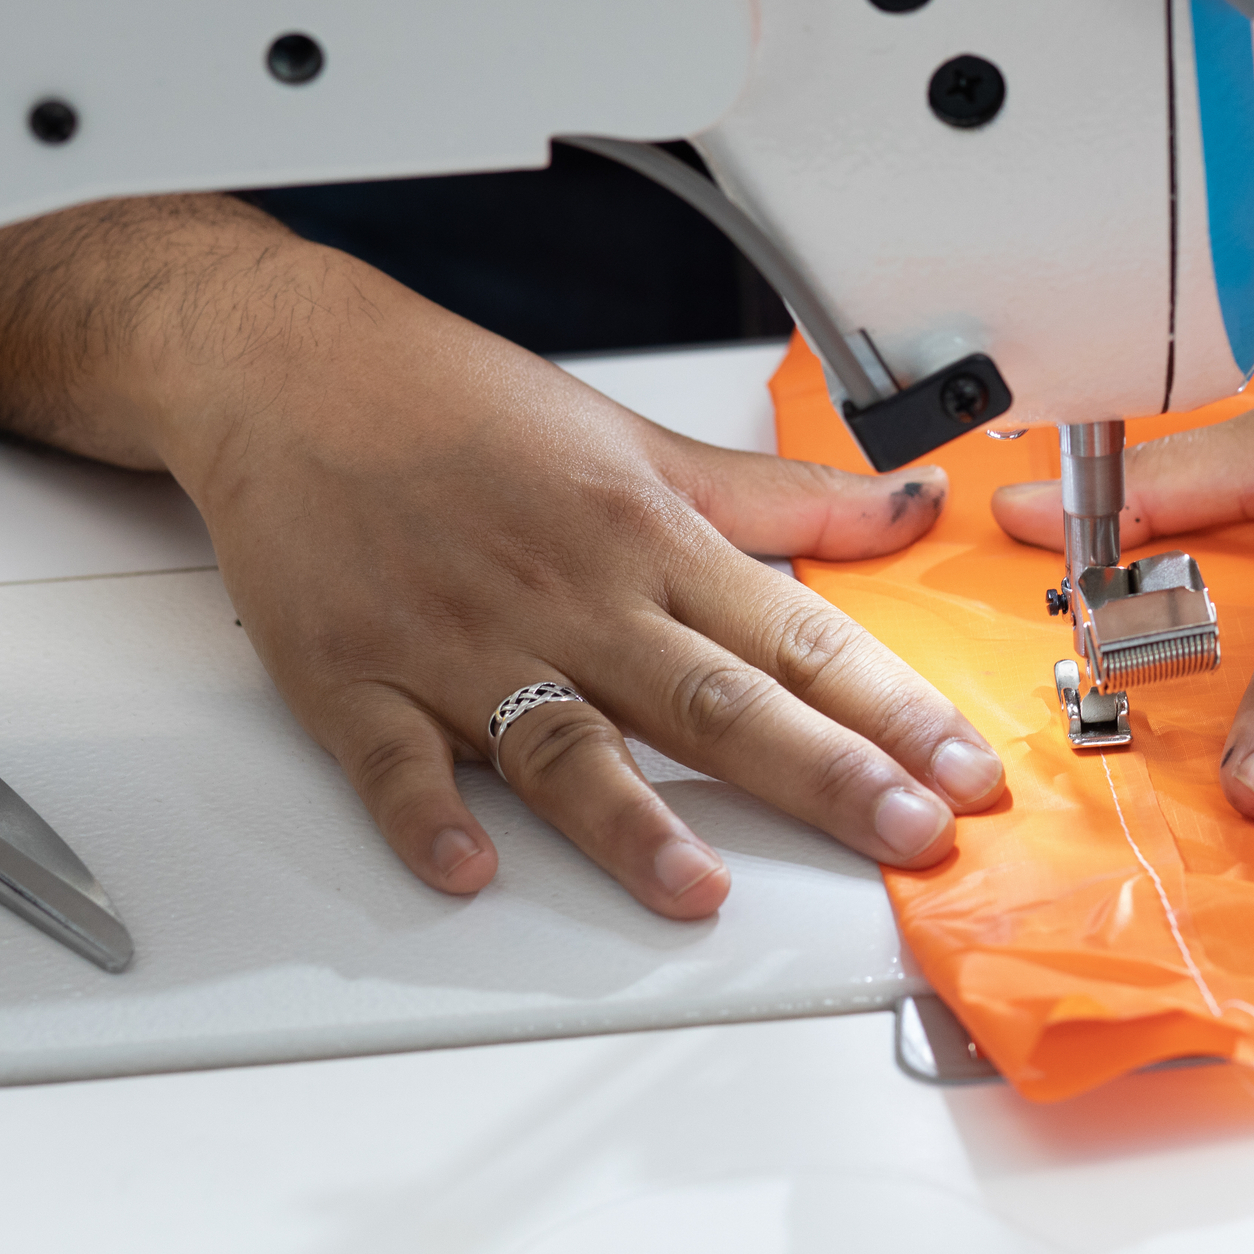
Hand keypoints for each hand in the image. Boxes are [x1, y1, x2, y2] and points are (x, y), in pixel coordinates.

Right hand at [143, 239, 1004, 915]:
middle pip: (713, 699)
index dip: (894, 707)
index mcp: (646, 538)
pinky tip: (468, 865)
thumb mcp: (641, 440)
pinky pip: (393, 760)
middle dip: (823, 773)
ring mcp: (459, 642)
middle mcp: (568, 595)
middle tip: (907, 832)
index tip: (964, 767)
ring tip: (701, 887)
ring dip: (632, 819)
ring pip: (562, 742)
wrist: (289, 366)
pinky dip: (428, 813)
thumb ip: (780, 499)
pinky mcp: (354, 678)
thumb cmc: (460, 405)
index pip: (797, 636)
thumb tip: (904, 507)